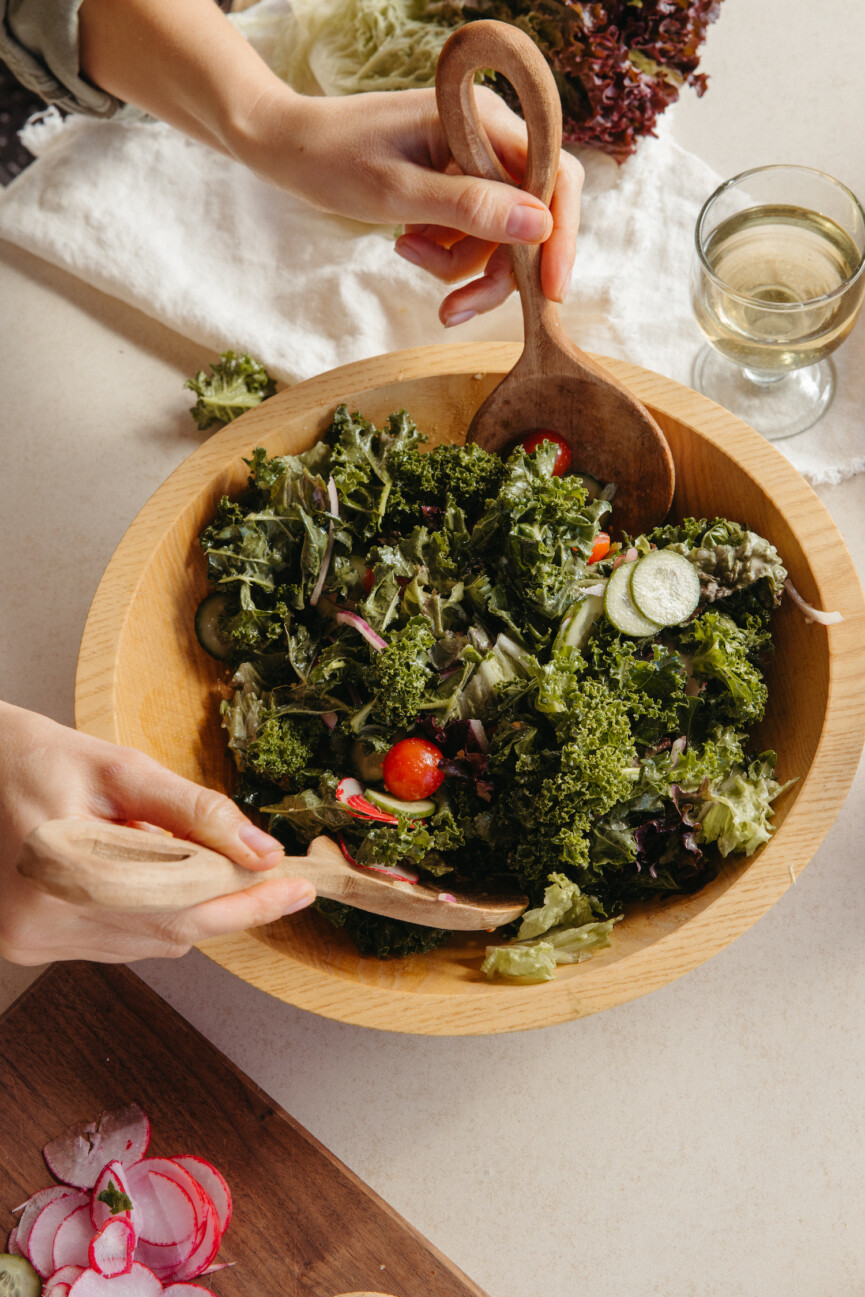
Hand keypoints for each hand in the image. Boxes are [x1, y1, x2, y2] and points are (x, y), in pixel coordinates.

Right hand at [0, 703, 314, 964]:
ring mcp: (33, 940)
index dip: (247, 899)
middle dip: (236, 909)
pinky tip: (158, 878)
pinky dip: (155, 915)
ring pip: (150, 942)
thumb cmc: (41, 757)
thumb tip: (260, 849)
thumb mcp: (123, 769)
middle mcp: (42, 919)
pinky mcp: (31, 946)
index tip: (296, 887)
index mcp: (62, 866)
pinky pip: (122, 942)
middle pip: (170, 930)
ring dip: (193, 909)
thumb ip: (194, 810)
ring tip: (214, 865)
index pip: (180, 900)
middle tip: (289, 888)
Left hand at [235, 85, 583, 325]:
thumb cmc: (333, 159)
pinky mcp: (456, 184)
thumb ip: (469, 208)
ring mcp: (474, 162)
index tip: (550, 291)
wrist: (287, 149)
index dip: (561, 235)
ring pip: (500, 236)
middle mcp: (490, 135)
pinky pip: (473, 235)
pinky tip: (408, 243)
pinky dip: (446, 254)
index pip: (555, 176)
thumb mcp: (398, 192)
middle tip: (454, 311)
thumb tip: (539, 226)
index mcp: (484, 120)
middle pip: (530, 218)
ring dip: (460, 263)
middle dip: (495, 269)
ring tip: (407, 251)